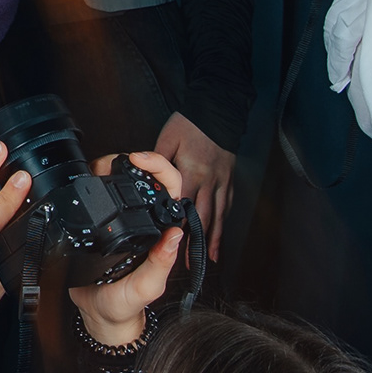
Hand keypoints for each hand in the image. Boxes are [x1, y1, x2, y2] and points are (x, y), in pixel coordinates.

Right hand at [68, 151, 186, 347]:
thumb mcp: (146, 289)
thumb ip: (161, 265)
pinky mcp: (98, 221)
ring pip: (120, 180)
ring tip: (98, 168)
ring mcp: (121, 219)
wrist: (97, 315)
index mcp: (160, 232)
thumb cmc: (125, 305)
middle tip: (117, 161)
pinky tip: (86, 180)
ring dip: (110, 166)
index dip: (158, 169)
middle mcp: (144, 222)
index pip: (170, 189)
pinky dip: (92, 180)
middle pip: (146, 176)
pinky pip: (98, 193)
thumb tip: (175, 236)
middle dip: (132, 158)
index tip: (140, 162)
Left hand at [151, 113, 233, 259]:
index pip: (180, 204)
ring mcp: (221, 181)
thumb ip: (157, 161)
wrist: (219, 108)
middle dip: (194, 243)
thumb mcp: (167, 139)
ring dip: (211, 239)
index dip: (175, 226)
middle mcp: (208, 180)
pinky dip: (223, 224)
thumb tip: (142, 173)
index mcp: (191, 171)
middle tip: (187, 264)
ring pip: (216, 215)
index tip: (171, 244)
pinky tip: (220, 237)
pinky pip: (226, 206)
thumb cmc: (192, 122)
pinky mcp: (229, 179)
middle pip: (200, 217)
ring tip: (206, 259)